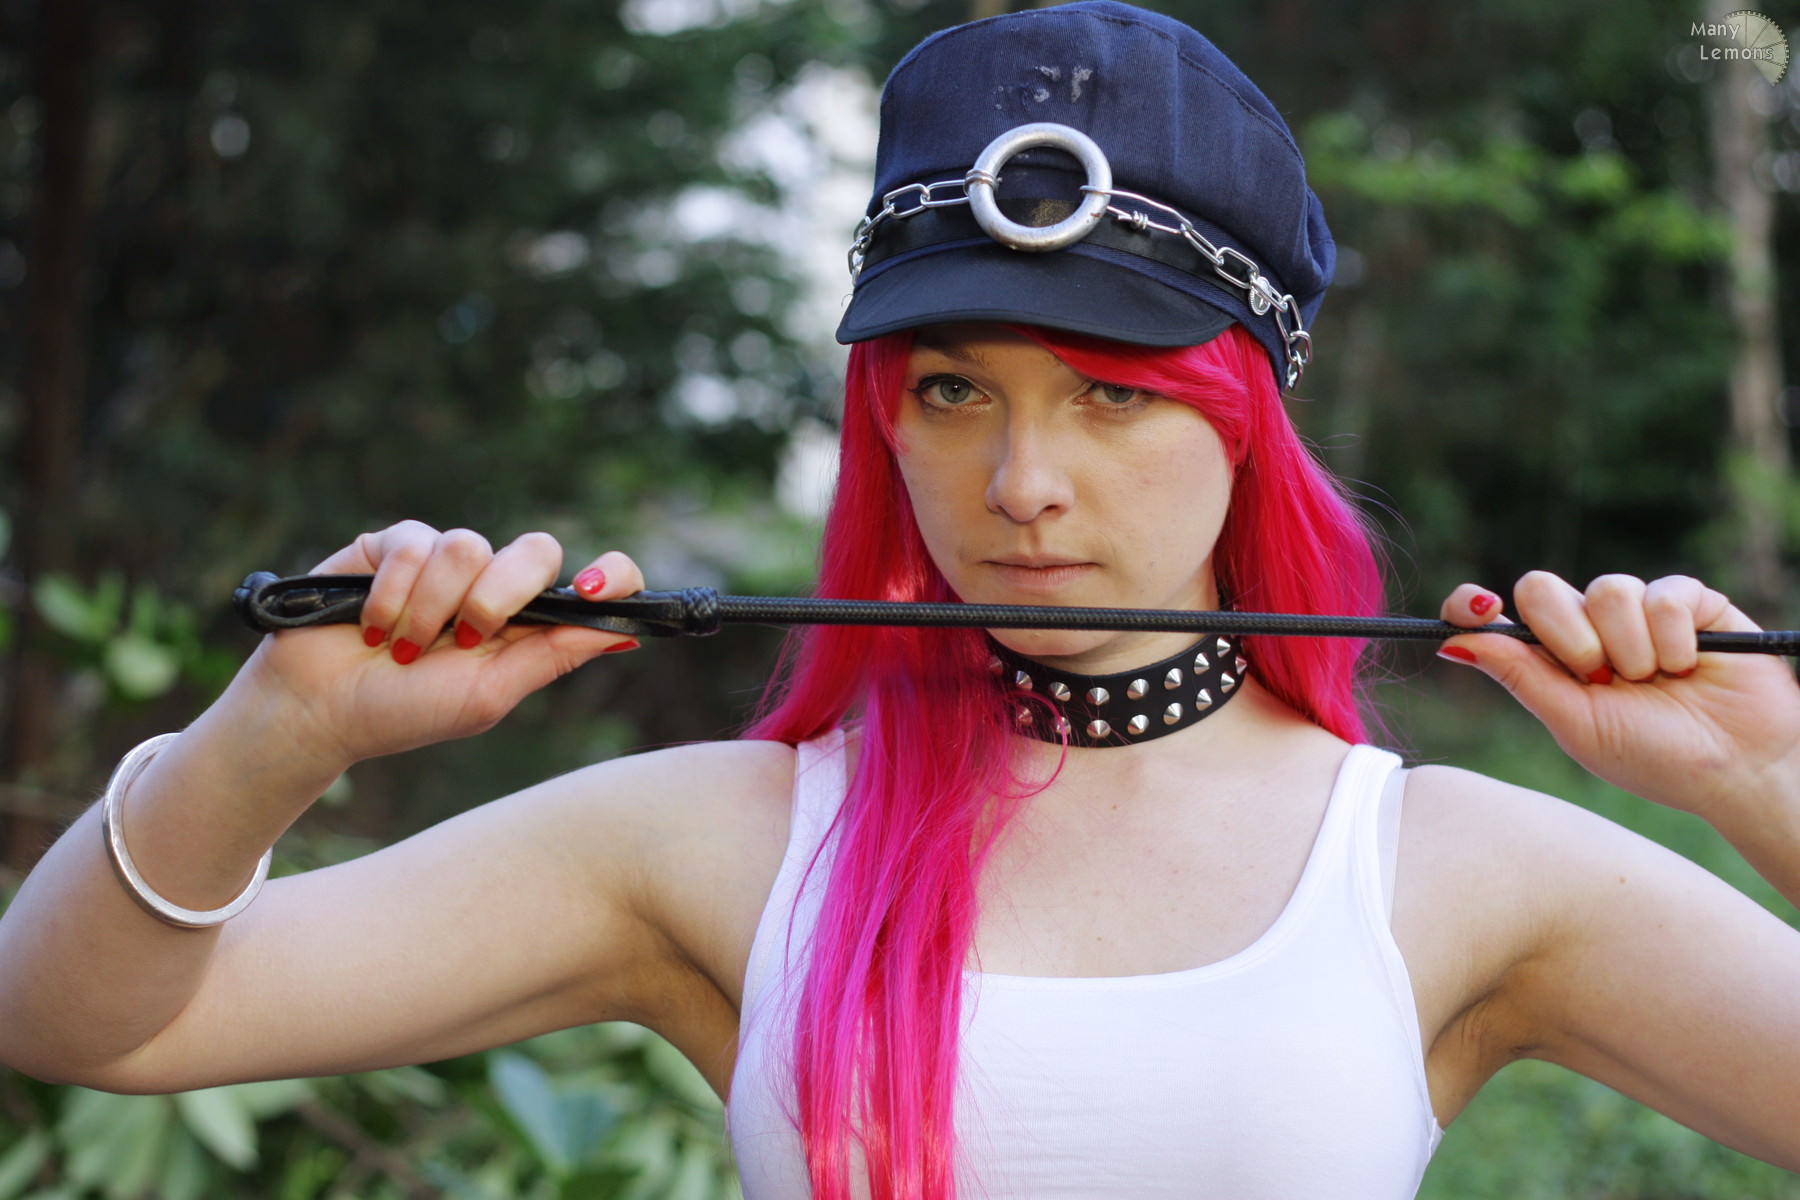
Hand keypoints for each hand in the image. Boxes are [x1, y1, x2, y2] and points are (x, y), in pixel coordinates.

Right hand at [241, 522, 641, 770]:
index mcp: (527, 624)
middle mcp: (493, 584)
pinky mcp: (392, 544)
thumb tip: (626, 636)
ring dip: (431, 608)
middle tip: (463, 639)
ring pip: (468, 546)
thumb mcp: (489, 695)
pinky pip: (414, 544)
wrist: (320, 711)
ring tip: (400, 645)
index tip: (593, 590)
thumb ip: (552, 657)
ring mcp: (443, 561)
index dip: (610, 576)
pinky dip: (392, 594)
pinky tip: (370, 625)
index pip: (592, 582)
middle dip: (500, 595)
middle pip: (537, 549)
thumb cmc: (406, 713)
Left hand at [1436, 571, 1799, 823]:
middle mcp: (1587, 628)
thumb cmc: (1656, 758)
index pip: (1496, 615)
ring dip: (1630, 648)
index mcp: (1550, 660)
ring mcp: (1637, 610)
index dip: (1474, 603)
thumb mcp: (1578, 724)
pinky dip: (1673, 637)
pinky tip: (1690, 664)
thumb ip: (1520, 677)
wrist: (1740, 769)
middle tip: (1602, 680)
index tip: (1478, 607)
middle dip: (1569, 638)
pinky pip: (1662, 593)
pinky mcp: (1688, 600)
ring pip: (1606, 589)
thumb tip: (1453, 644)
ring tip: (1656, 681)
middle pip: (1540, 587)